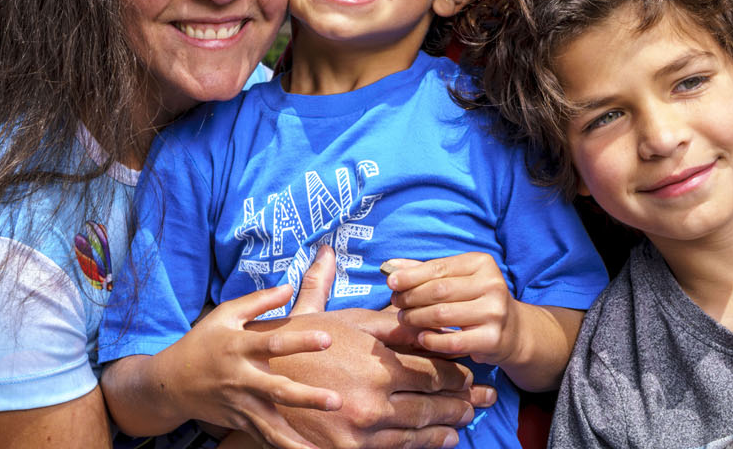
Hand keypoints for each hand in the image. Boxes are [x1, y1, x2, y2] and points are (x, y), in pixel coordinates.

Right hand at [176, 284, 343, 448]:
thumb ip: (258, 301)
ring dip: (296, 438)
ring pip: (271, 425)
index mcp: (239, 347)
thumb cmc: (202, 342)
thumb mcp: (225, 314)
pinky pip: (263, 438)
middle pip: (277, 390)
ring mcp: (240, 404)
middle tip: (336, 401)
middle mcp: (241, 378)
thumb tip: (289, 286)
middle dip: (307, 398)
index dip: (301, 341)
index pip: (274, 343)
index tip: (328, 339)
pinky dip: (282, 448)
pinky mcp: (239, 421)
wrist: (170, 383)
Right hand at [260, 306, 497, 448]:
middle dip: (462, 402)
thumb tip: (414, 298)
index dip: (458, 373)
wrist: (248, 381)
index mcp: (377, 363)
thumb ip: (383, 315)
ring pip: (417, 432)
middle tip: (484, 401)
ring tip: (465, 424)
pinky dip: (419, 446)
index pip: (433, 370)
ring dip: (446, 428)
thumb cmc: (296, 342)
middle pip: (432, 404)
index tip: (471, 373)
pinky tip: (436, 442)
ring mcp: (361, 430)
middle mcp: (374, 399)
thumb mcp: (341, 319)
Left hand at [386, 253, 519, 365]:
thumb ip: (427, 272)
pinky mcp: (492, 339)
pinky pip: (452, 341)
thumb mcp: (459, 279)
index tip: (390, 282)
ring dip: (416, 318)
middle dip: (411, 297)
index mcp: (482, 264)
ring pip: (442, 315)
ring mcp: (494, 312)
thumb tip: (391, 267)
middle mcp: (492, 285)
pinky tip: (421, 337)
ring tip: (404, 319)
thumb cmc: (477, 300)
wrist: (513, 331)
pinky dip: (431, 339)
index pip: (439, 268)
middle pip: (439, 291)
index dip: (411, 276)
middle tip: (396, 303)